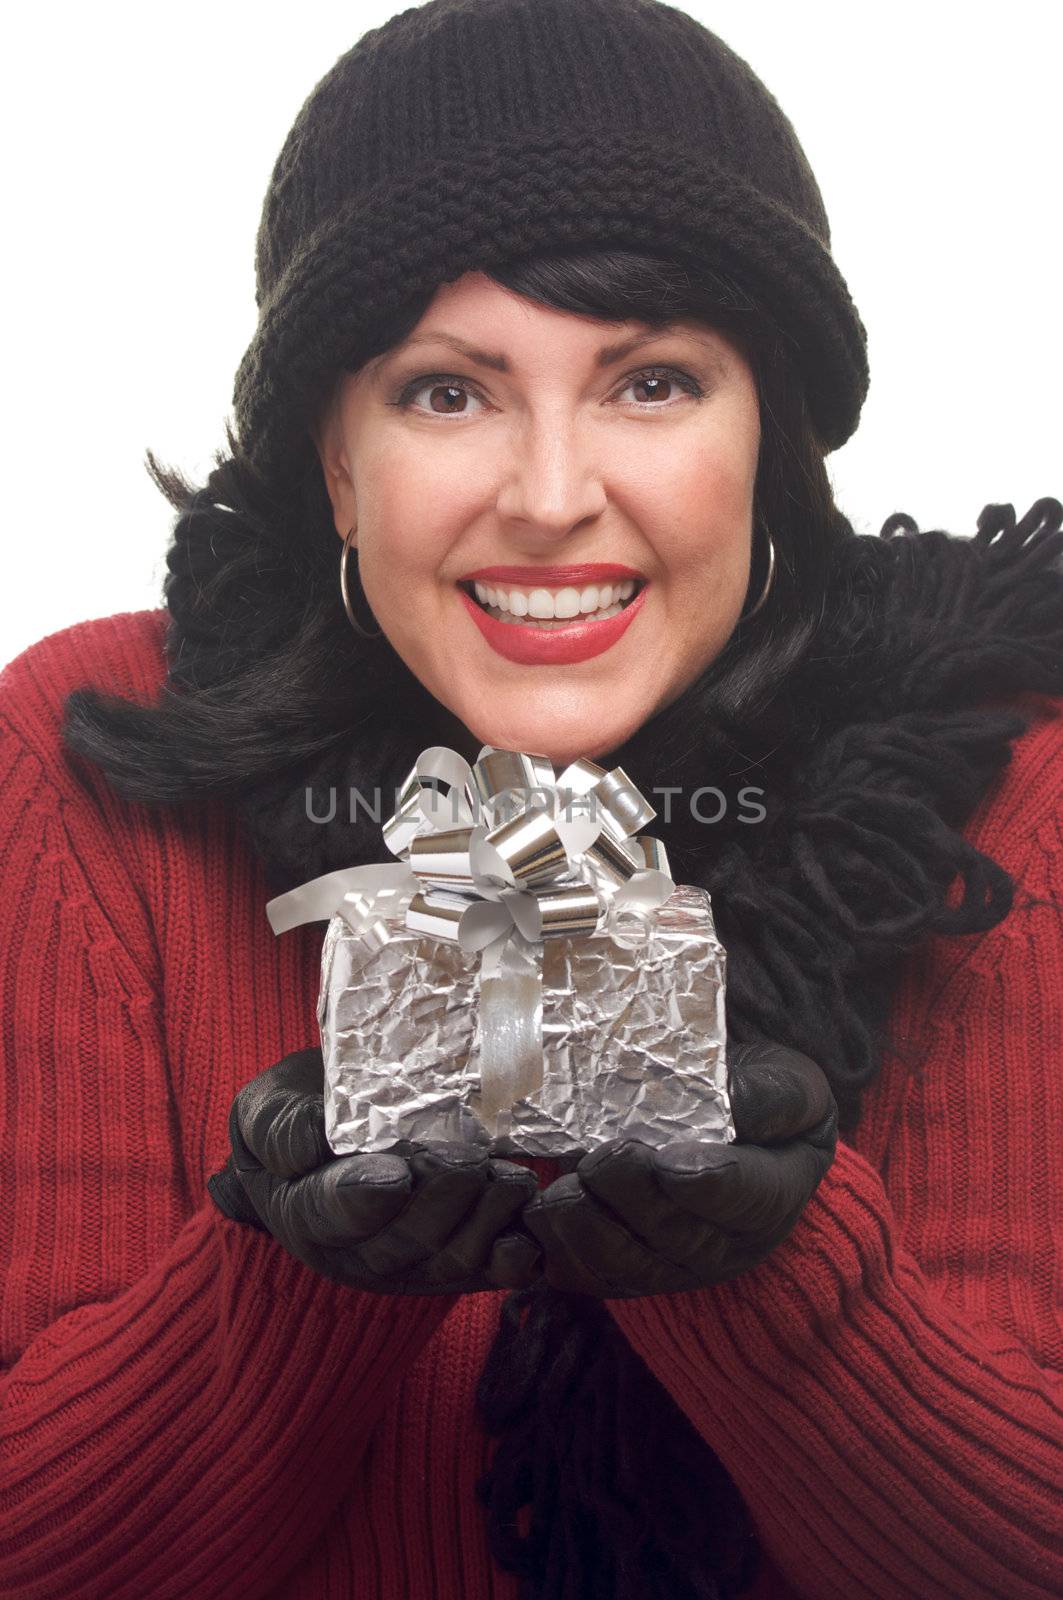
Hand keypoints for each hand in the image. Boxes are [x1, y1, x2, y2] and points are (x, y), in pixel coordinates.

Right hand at [207, 1047, 542, 1294]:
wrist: (330, 1135)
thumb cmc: (299, 1116)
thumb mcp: (265, 1109)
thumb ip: (280, 1126)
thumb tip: (310, 1145)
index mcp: (302, 1213)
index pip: (330, 1213)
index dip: (362, 1197)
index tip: (394, 1174)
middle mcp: (355, 1253)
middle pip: (401, 1242)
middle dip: (441, 1203)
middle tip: (470, 1160)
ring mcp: (407, 1264)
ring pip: (448, 1260)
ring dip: (485, 1224)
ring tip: (511, 1180)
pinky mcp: (452, 1264)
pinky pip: (483, 1274)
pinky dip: (510, 1260)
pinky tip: (529, 1236)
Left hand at [521, 1038, 838, 1298]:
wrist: (724, 1128)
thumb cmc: (757, 1097)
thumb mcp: (788, 1083)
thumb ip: (773, 1093)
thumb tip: (740, 1102)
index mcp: (772, 1196)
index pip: (744, 1198)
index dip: (705, 1184)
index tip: (669, 1163)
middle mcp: (724, 1245)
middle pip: (674, 1237)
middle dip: (631, 1201)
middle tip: (600, 1160)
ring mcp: (671, 1266)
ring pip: (625, 1267)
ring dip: (586, 1230)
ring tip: (562, 1187)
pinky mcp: (623, 1271)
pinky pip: (585, 1277)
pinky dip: (555, 1251)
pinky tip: (536, 1213)